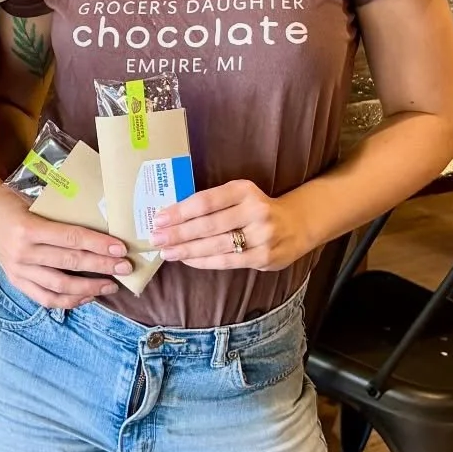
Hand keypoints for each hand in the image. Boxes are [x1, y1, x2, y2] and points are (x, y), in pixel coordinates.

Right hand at [0, 170, 129, 308]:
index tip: (121, 248)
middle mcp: (23, 252)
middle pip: (70, 262)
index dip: (99, 244)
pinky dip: (68, 301)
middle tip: (125, 267)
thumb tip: (101, 225)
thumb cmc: (15, 200)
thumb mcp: (36, 201)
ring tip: (110, 286)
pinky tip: (86, 296)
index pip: (71, 238)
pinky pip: (45, 298)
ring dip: (89, 287)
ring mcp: (18, 269)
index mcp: (28, 228)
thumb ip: (61, 214)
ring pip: (60, 285)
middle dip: (101, 266)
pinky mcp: (17, 281)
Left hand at [152, 181, 316, 271]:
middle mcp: (255, 210)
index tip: (159, 218)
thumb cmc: (257, 208)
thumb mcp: (240, 195)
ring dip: (187, 250)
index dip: (180, 211)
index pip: (206, 201)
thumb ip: (214, 202)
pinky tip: (187, 260)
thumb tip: (173, 215)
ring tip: (167, 252)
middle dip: (178, 233)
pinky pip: (226, 261)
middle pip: (208, 224)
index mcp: (244, 190)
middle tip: (156, 238)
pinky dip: (203, 261)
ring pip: (216, 245)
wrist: (296, 224)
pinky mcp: (263, 257)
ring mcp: (261, 235)